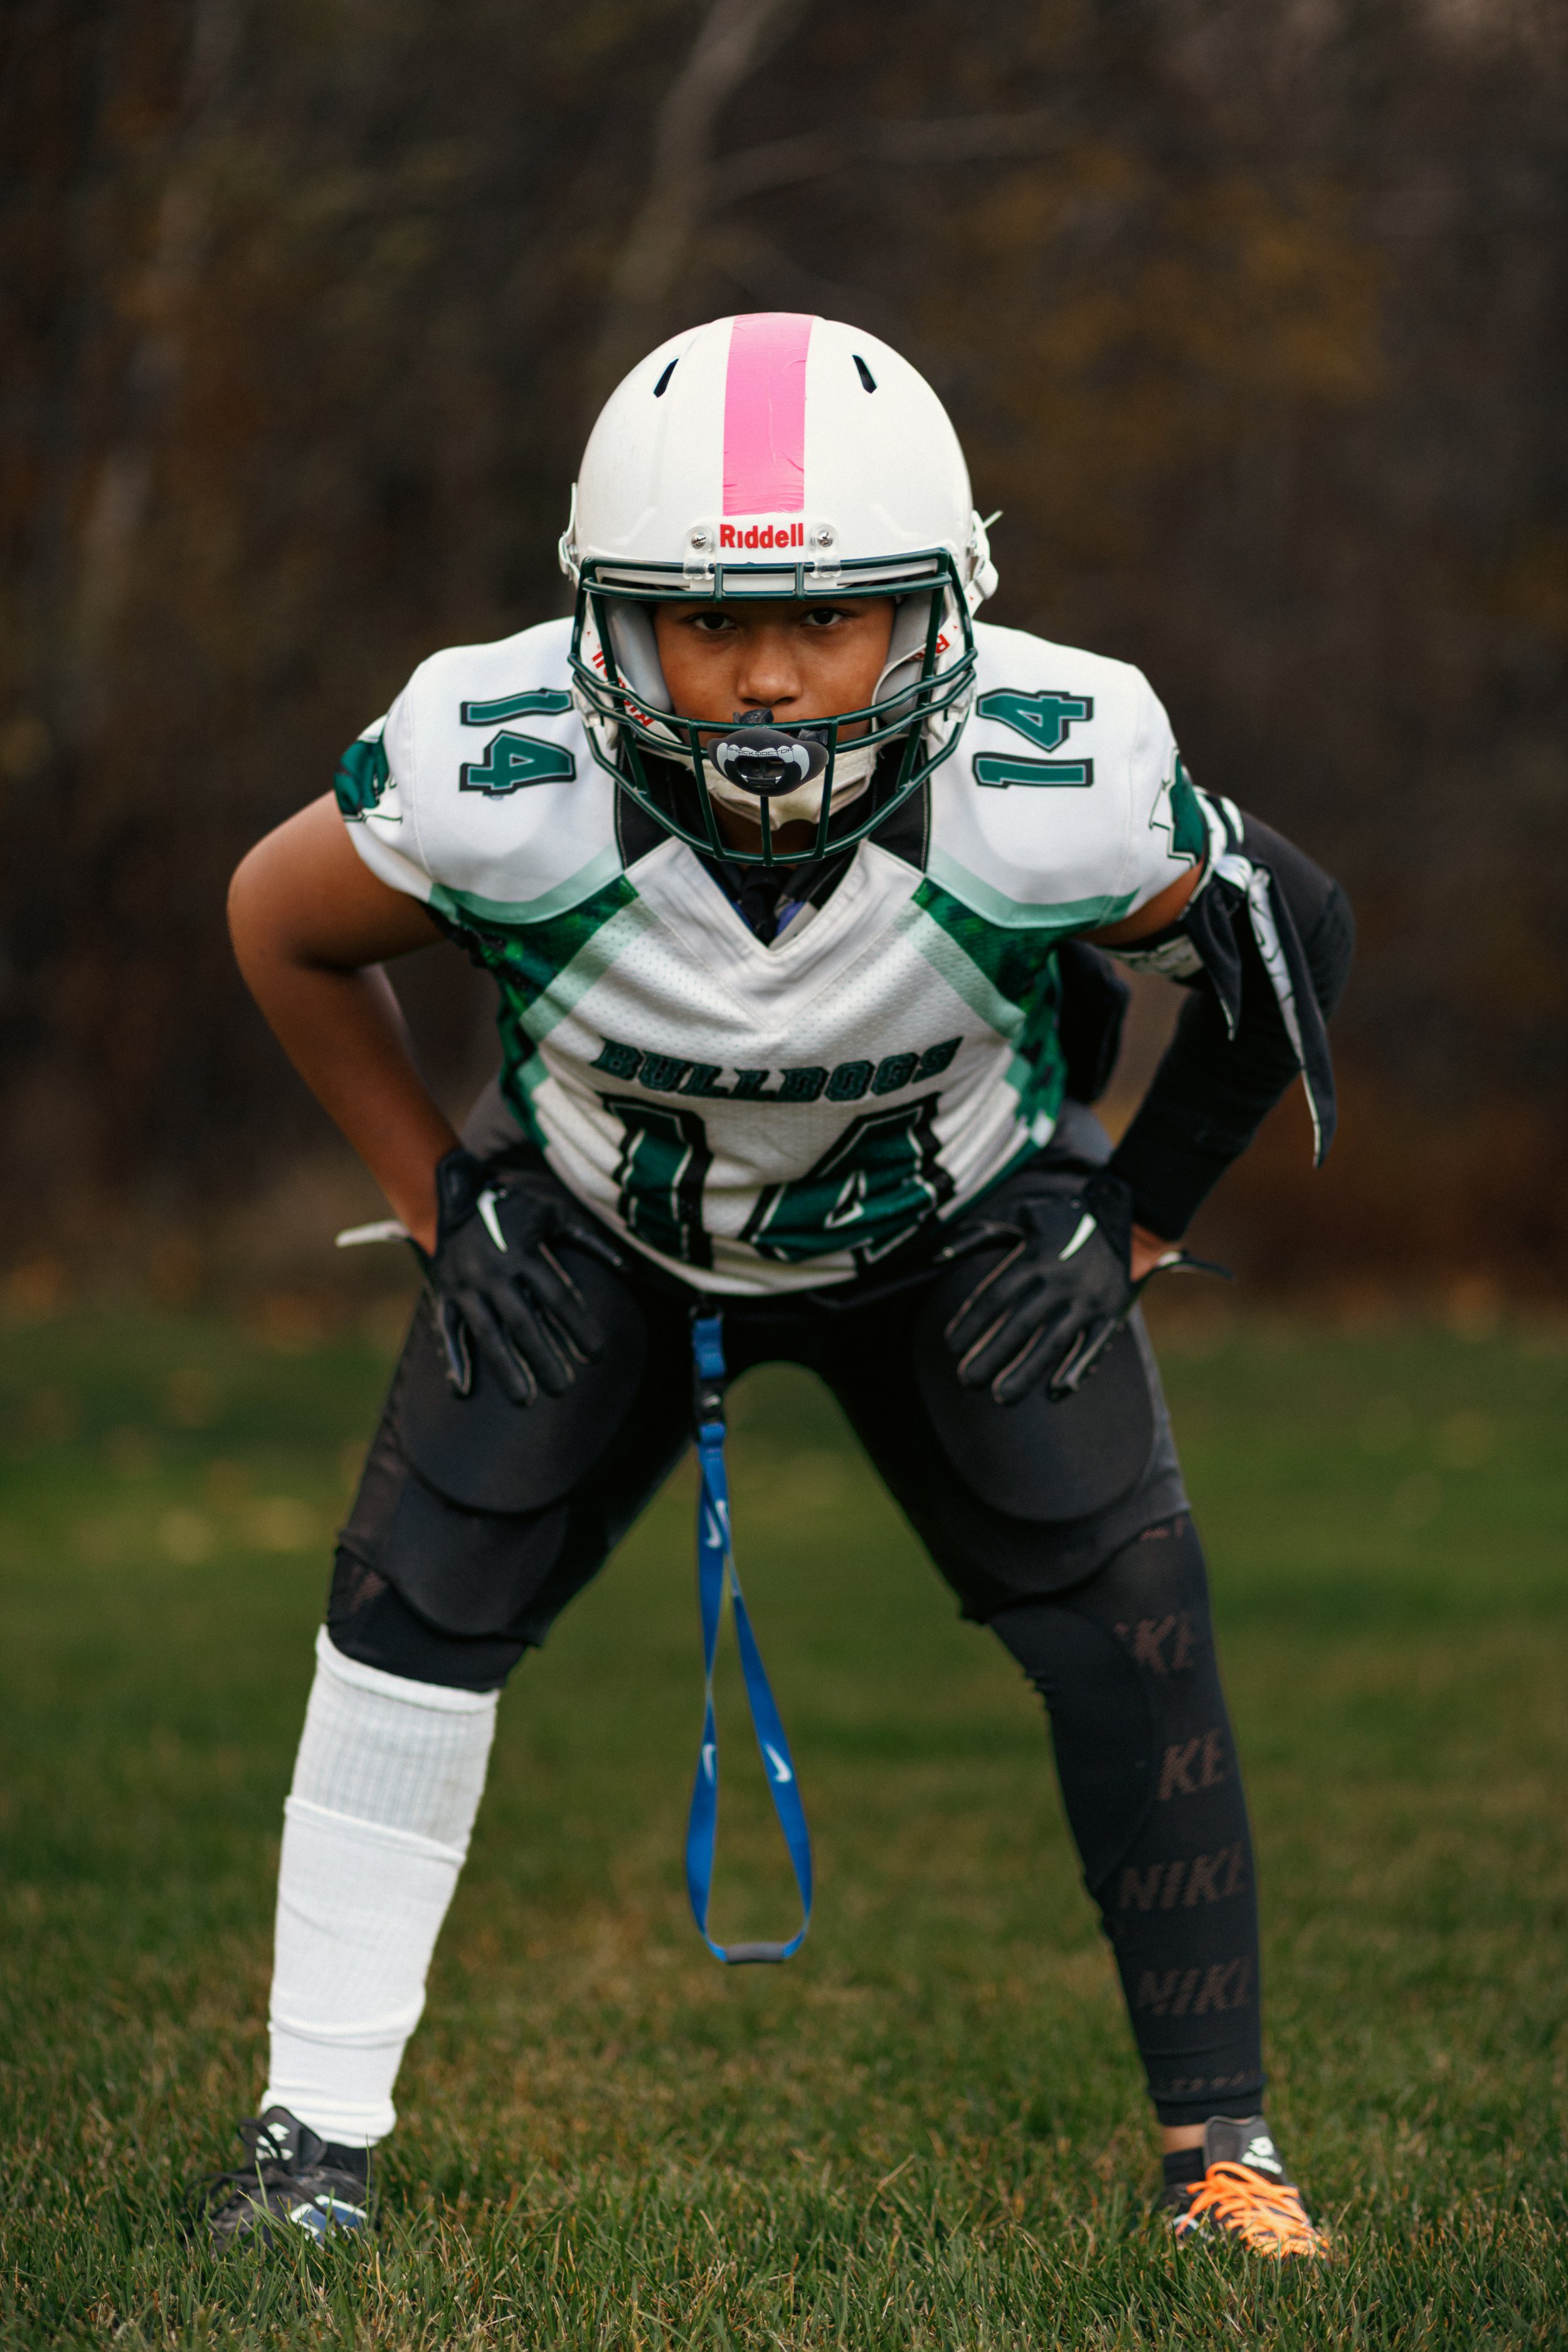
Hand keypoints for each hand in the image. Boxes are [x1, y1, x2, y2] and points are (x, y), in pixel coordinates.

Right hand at [413, 1150, 622, 1405]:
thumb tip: (629, 1269)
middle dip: (544, 1358)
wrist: (452, 1194)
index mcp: (525, 1253)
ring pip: (487, 1333)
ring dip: (506, 1368)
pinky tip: (463, 1389)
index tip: (598, 1355)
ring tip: (525, 1400)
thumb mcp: (555, 1212)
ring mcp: (467, 1286)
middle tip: (563, 1389)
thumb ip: (591, 1240)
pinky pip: (448, 1329)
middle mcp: (495, 1273)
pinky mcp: (446, 1294)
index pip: (557, 1298)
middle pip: (523, 1323)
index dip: (579, 1327)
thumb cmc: (513, 1205)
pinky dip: (454, 1358)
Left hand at [939, 1176, 1218, 1405]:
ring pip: (1052, 1345)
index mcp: (1035, 1257)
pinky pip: (1092, 1349)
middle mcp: (1059, 1282)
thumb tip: (938, 1253)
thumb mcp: (1025, 1213)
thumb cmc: (1070, 1216)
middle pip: (1018, 1326)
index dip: (970, 1323)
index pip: (995, 1297)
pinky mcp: (1112, 1315)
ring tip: (1001, 1397)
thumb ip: (982, 1230)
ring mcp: (1087, 1301)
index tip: (951, 1344)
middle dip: (990, 1356)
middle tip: (966, 1380)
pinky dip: (1075, 1372)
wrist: (1135, 1213)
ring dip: (1026, 1374)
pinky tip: (1053, 1394)